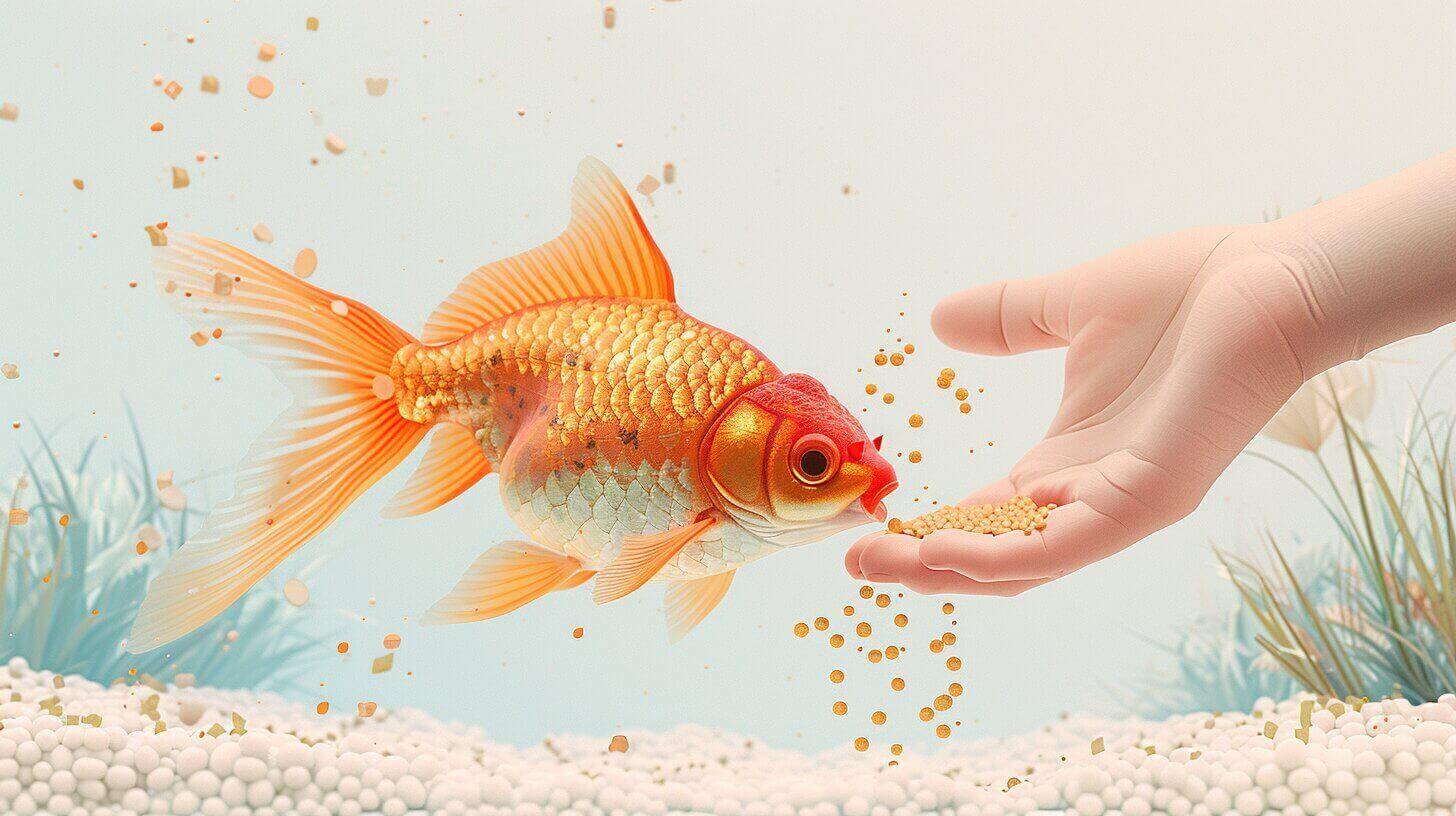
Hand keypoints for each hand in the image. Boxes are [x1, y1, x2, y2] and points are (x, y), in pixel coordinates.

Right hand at [846, 225, 1318, 594]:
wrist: (1270, 275)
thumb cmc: (1190, 290)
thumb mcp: (1068, 305)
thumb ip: (1008, 320)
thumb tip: (939, 320)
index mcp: (1073, 458)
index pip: (992, 514)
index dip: (932, 525)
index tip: (872, 528)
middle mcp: (1093, 493)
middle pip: (997, 554)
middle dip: (924, 565)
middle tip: (855, 567)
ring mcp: (1122, 504)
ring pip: (1023, 566)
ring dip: (946, 571)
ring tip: (879, 566)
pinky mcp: (1149, 499)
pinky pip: (1063, 548)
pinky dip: (999, 557)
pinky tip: (939, 547)